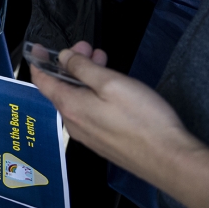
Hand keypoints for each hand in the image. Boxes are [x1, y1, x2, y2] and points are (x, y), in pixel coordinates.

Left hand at [30, 42, 198, 183]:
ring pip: (78, 99)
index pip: (42, 82)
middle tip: (88, 48)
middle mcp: (74, 123)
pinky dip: (93, 93)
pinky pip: (89, 112)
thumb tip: (61, 57)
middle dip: (71, 64)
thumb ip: (82, 68)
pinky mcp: (104, 142)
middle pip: (62, 88)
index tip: (38, 47)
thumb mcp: (111, 83)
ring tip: (102, 60)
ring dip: (86, 77)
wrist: (170, 160)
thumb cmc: (142, 118)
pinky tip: (110, 86)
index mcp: (71, 107)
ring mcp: (89, 135)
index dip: (38, 62)